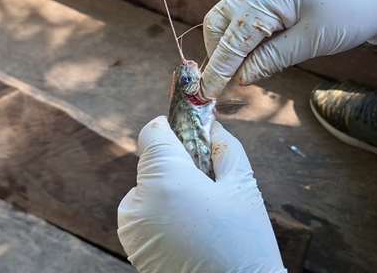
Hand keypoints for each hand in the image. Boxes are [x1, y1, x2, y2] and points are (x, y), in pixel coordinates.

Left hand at [117, 116, 284, 272]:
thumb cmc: (244, 245)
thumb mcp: (244, 188)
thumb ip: (224, 148)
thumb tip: (211, 125)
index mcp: (164, 180)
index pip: (152, 134)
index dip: (173, 131)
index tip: (194, 141)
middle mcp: (139, 202)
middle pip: (152, 164)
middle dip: (178, 169)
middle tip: (210, 191)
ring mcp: (132, 230)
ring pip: (148, 192)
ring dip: (169, 195)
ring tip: (203, 220)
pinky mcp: (134, 250)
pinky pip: (146, 219)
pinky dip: (164, 219)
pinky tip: (192, 237)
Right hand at [200, 0, 376, 98]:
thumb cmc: (353, 10)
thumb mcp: (312, 41)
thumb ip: (271, 58)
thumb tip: (239, 76)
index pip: (231, 36)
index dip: (218, 67)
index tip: (207, 94)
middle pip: (219, 22)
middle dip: (217, 53)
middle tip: (223, 85)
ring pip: (229, 19)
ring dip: (228, 46)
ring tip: (237, 74)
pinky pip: (247, 17)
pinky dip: (242, 38)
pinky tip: (252, 58)